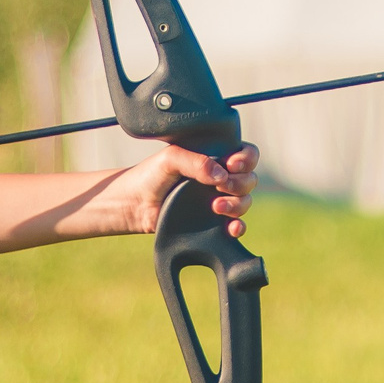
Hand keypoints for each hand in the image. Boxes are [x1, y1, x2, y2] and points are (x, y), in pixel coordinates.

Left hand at [114, 142, 258, 238]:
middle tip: (220, 186)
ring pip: (245, 201)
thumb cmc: (150, 176)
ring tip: (216, 207)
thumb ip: (196, 161)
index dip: (246, 159)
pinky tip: (231, 228)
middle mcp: (220, 178)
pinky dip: (239, 227)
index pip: (246, 154)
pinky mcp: (212, 222)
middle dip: (240, 183)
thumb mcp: (171, 158)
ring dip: (237, 204)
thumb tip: (222, 175)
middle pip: (249, 179)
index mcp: (215, 158)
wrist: (133, 204)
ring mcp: (218, 200)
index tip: (231, 164)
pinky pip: (236, 225)